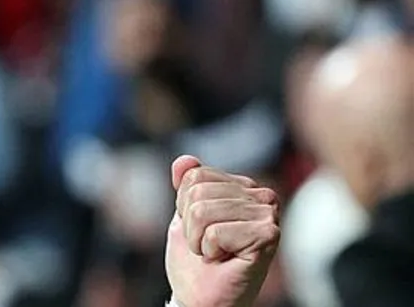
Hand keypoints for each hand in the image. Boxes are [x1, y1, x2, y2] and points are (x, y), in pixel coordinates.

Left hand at [165, 156, 279, 306]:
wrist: (201, 298)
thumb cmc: (196, 262)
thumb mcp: (184, 216)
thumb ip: (186, 186)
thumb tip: (184, 160)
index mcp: (242, 186)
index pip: (195, 174)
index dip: (185, 206)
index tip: (199, 229)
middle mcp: (261, 196)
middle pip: (197, 191)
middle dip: (190, 224)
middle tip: (206, 245)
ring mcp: (268, 214)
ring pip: (202, 210)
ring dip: (198, 239)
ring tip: (215, 253)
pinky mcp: (268, 236)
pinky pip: (215, 232)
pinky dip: (210, 249)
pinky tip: (225, 259)